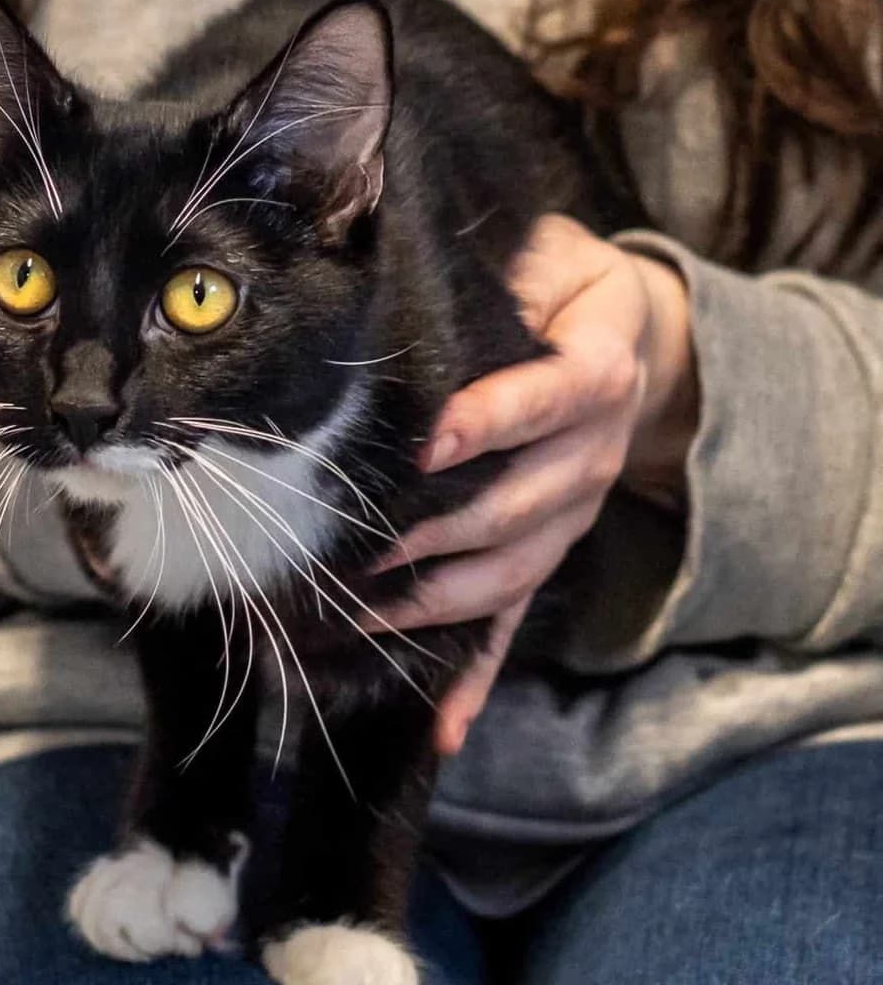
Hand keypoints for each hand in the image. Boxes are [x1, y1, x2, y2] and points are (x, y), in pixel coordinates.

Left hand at [364, 215, 696, 753]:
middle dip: (437, 529)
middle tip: (356, 544)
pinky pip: (514, 619)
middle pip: (522, 504)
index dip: (494, 418)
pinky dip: (479, 676)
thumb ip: (504, 271)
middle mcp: (590, 454)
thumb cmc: (564, 289)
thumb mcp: (550, 257)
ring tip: (357, 614)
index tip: (428, 439)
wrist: (628, 345)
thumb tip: (408, 275)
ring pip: (510, 571)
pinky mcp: (547, 551)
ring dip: (436, 600)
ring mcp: (570, 514)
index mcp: (598, 371)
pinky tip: (440, 727)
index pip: (551, 398)